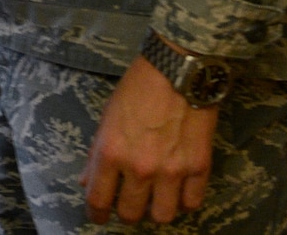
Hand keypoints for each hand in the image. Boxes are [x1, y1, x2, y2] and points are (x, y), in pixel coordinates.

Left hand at [81, 48, 218, 224]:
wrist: (178, 70)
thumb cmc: (137, 89)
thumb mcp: (107, 118)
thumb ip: (97, 154)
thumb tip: (88, 182)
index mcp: (111, 153)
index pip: (98, 200)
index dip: (96, 214)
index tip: (99, 216)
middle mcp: (140, 168)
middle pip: (131, 214)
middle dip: (127, 213)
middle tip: (130, 203)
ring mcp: (171, 170)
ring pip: (162, 216)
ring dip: (156, 211)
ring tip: (156, 199)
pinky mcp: (198, 167)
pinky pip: (191, 203)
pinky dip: (184, 202)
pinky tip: (179, 191)